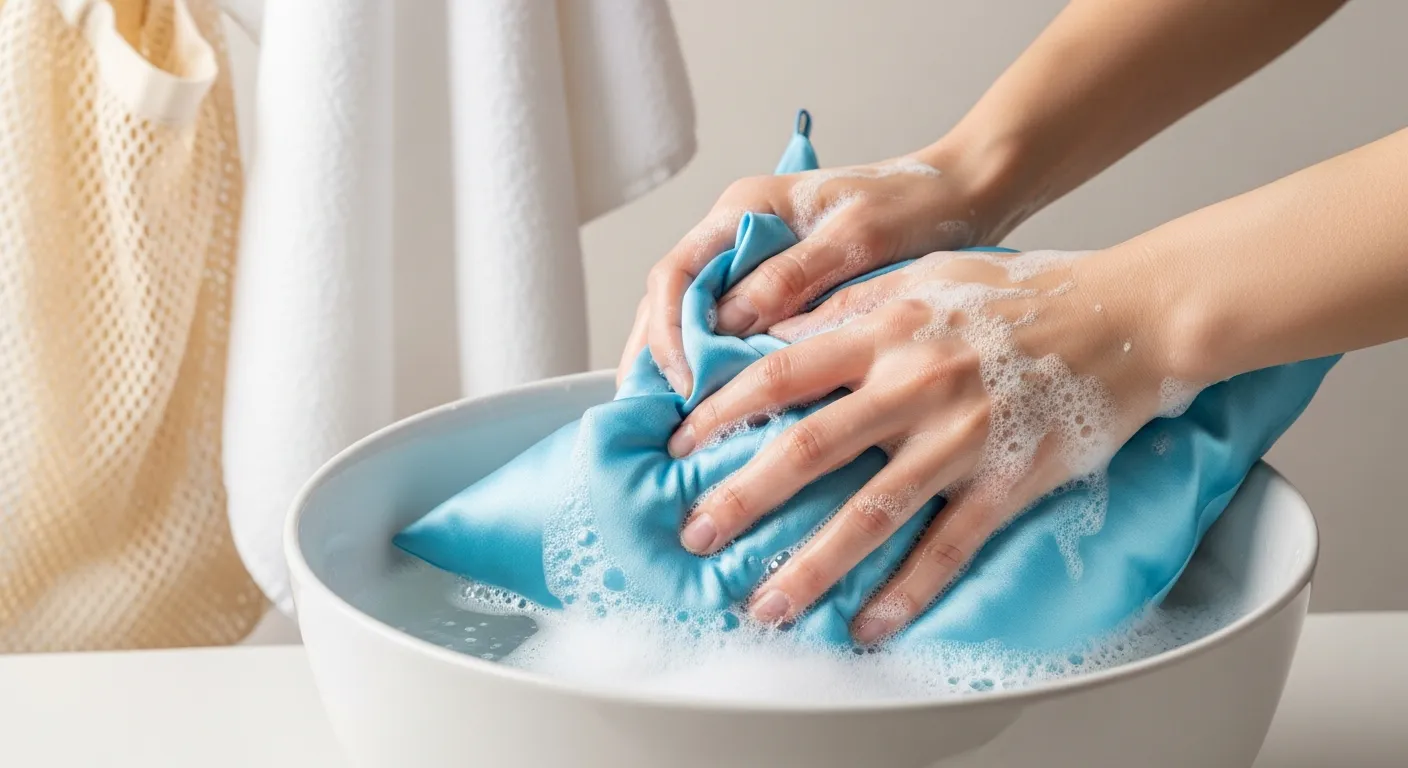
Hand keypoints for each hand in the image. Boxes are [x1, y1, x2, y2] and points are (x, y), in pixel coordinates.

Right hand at [616, 145, 1015, 395]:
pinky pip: (736, 331)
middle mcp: (739, 235)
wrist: (965, 193)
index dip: (666, 334)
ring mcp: (757, 262)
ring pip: (697, 321)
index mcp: (745, 211)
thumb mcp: (856, 238)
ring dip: (684, 371)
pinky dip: (723, 369)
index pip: (673, 275)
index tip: (685, 386)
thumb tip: (727, 323)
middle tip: (660, 425)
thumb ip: (791, 275)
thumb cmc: (916, 205)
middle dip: (658, 362)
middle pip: (671, 302)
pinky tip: (727, 412)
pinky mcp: (783, 288)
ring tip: (681, 430)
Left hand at [668, 249, 1180, 643]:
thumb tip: (773, 334)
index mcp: (886, 329)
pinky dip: (905, 591)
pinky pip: (947, 547)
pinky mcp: (1008, 481)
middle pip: (808, 449)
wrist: (1124, 315)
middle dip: (742, 498)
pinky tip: (868, 625)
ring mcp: (961, 437)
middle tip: (696, 536)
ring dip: (811, 565)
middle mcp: (914, 383)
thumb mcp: (924, 277)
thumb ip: (848, 306)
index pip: (780, 373)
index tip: (676, 446)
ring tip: (766, 604)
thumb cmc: (1020, 294)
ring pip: (870, 511)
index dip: (720, 412)